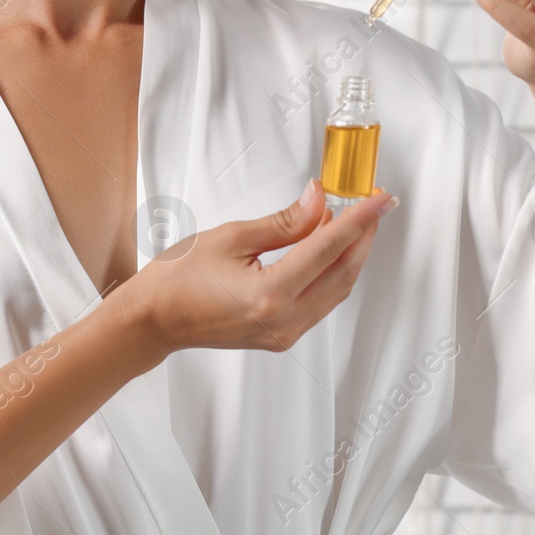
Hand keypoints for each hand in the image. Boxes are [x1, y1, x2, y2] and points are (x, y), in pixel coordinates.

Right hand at [119, 179, 396, 358]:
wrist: (153, 320)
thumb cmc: (178, 279)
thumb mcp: (232, 237)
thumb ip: (283, 222)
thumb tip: (318, 201)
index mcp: (270, 295)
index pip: (329, 249)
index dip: (361, 219)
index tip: (381, 199)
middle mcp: (283, 321)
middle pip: (343, 273)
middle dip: (363, 236)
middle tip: (373, 203)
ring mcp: (284, 334)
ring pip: (335, 289)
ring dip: (349, 254)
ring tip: (353, 219)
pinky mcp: (281, 336)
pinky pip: (320, 301)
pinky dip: (330, 272)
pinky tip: (327, 247)